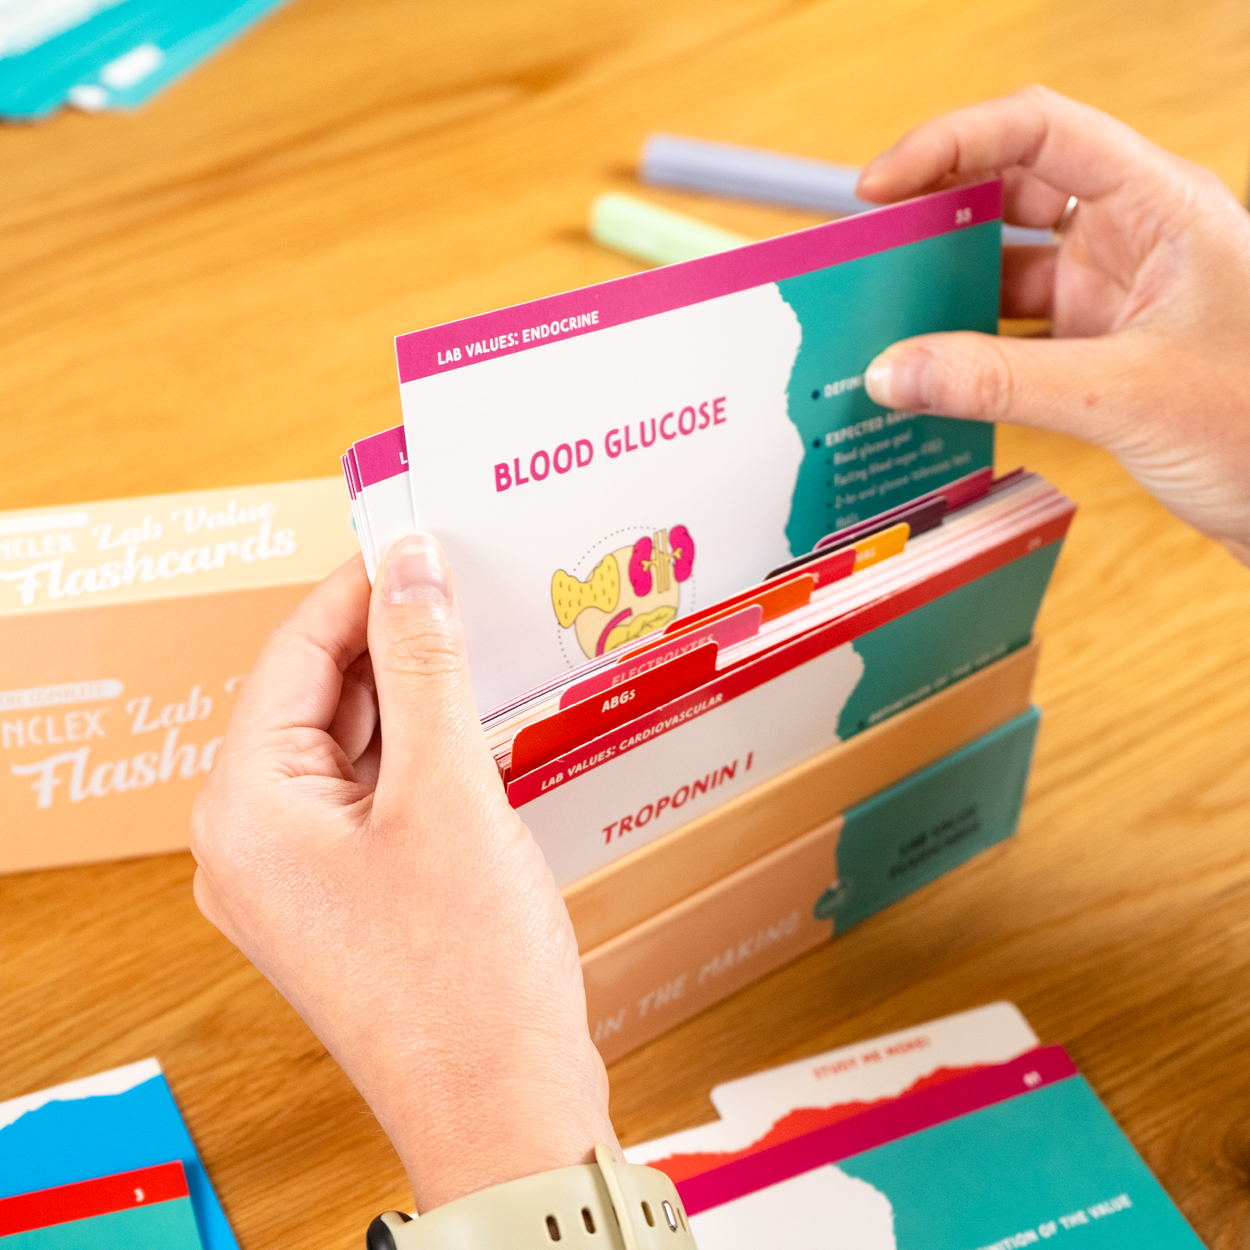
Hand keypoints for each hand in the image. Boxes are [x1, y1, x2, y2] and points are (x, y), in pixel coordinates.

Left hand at [190, 536, 615, 1210]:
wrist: (504, 1109)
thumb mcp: (448, 791)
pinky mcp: (346, 899)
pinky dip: (422, 756)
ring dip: (413, 698)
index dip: (359, 585)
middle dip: (392, 640)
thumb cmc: (467, 967)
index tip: (421, 534)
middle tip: (467, 583)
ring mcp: (297, 877)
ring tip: (482, 643)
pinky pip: (374, 797)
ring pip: (351, 748)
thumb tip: (410, 561)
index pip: (294, 654)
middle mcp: (251, 840)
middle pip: (319, 699)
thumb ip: (424, 665)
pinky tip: (478, 725)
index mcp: (246, 807)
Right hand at [856, 85, 1249, 564]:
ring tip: (882, 317)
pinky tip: (925, 372)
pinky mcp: (1096, 350)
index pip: (1040, 131)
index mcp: (1160, 206)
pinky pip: (1009, 334)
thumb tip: (892, 372)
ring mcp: (1111, 294)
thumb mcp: (1123, 395)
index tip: (879, 188)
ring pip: (1003, 268)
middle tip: (866, 251)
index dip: (951, 144)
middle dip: (934, 215)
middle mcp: (1132, 236)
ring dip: (944, 292)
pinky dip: (965, 350)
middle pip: (1009, 191)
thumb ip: (998, 383)